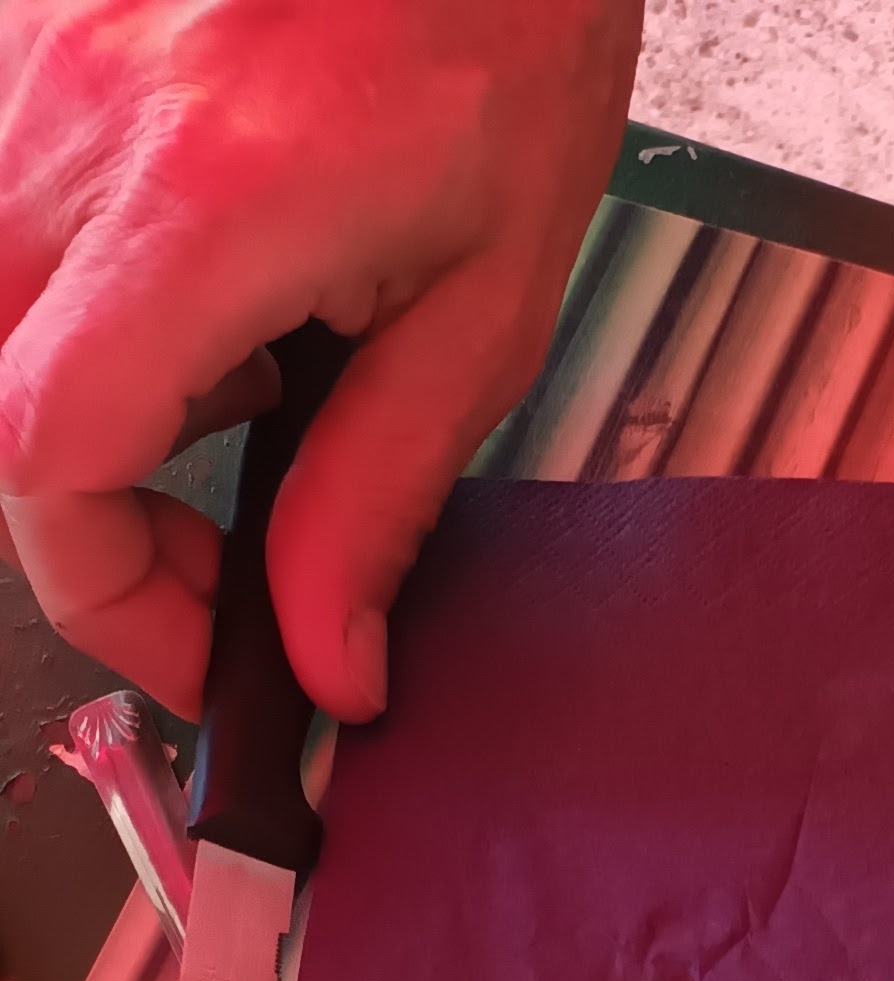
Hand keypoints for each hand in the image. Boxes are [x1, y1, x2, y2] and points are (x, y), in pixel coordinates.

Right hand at [0, 0, 640, 722]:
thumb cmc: (494, 32)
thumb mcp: (483, 302)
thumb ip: (382, 491)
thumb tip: (330, 654)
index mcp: (200, 205)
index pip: (46, 454)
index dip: (107, 592)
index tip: (202, 647)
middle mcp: (76, 124)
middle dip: (91, 523)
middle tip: (217, 554)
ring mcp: (30, 63)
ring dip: (90, 407)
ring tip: (240, 382)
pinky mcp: (28, 33)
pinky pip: (11, 213)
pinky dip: (87, 299)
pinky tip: (205, 281)